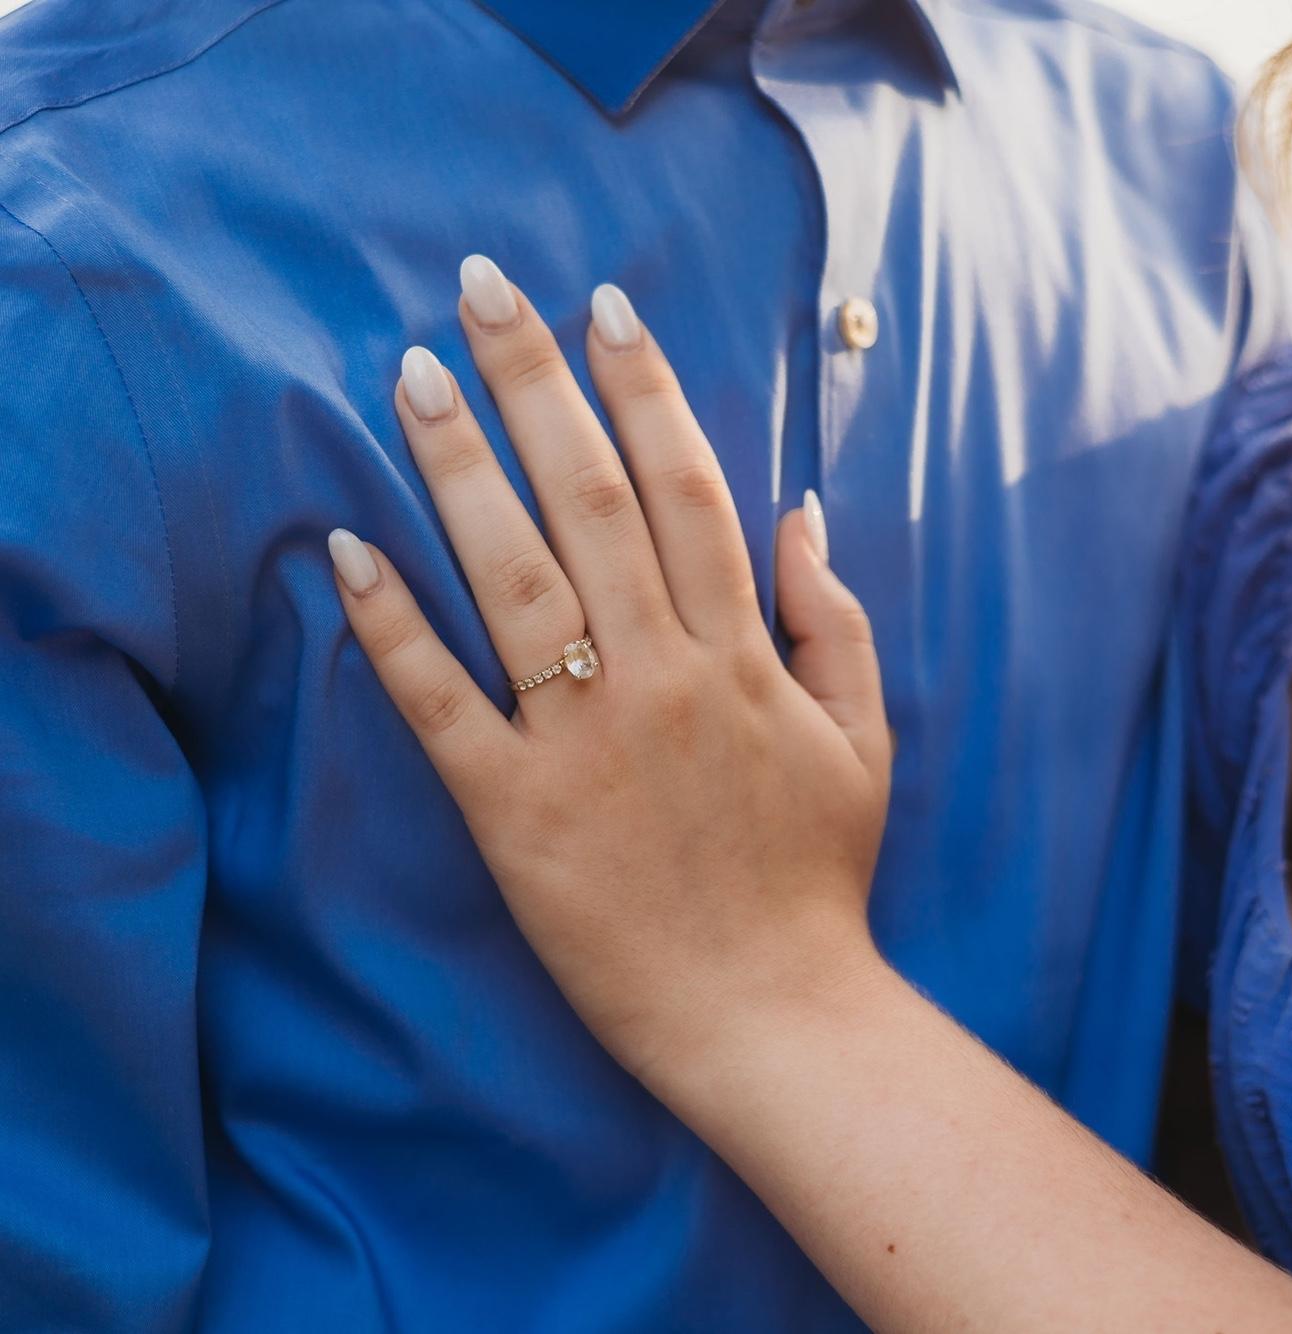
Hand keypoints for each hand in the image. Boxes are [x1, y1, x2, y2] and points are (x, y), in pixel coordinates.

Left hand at [328, 257, 891, 1095]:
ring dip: (459, 469)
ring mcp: (583, 743)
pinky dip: (393, 627)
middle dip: (535, 383)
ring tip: (411, 376)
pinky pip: (442, 706)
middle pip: (590, 501)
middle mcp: (661, 676)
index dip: (644, 388)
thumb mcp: (863, 738)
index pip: (687, 487)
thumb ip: (833, 619)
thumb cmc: (816, 878)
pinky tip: (345, 548)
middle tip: (481, 289)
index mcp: (740, 655)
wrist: (773, 1020)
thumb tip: (805, 512)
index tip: (602, 307)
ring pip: (514, 578)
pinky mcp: (515, 816)